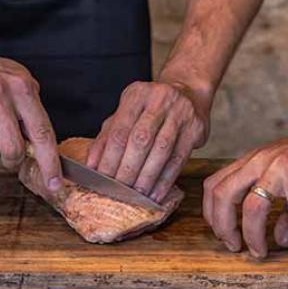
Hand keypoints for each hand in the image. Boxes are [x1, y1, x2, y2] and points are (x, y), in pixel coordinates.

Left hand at [86, 78, 209, 202]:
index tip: (102, 179)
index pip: (119, 130)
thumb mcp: (126, 113)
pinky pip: (179, 158)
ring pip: (161, 150)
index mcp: (136, 94)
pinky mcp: (196, 128)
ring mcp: (180, 112)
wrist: (188, 92)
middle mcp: (159, 99)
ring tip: (137, 196)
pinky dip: (166, 179)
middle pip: (140, 139)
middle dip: (128, 169)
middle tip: (119, 192)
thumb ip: (107, 136)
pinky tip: (157, 194)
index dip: (109, 157)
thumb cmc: (150, 108)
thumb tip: (91, 165)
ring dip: (147, 177)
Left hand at [203, 104, 287, 261]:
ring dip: (253, 236)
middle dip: (223, 226)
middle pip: (223, 193)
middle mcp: (261, 161)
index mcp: (253, 160)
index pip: (215, 184)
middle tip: (234, 247)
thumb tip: (279, 240)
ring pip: (252, 206)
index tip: (222, 234)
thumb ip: (283, 211)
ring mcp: (281, 167)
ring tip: (260, 253)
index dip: (211, 213)